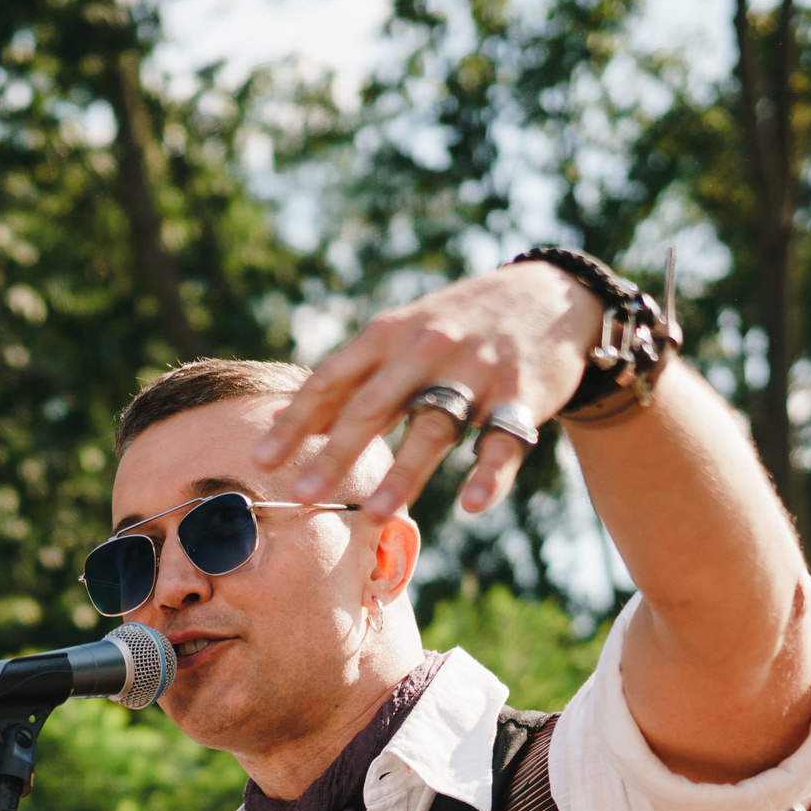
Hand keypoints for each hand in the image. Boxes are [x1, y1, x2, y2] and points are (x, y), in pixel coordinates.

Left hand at [255, 259, 603, 518]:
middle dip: (335, 453)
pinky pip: (503, 440)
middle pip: (374, 406)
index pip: (332, 379)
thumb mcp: (398, 336)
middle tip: (302, 497)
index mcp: (388, 336)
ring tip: (376, 514)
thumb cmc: (455, 328)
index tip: (260, 460)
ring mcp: (476, 371)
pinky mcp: (523, 394)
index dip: (296, 421)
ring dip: (404, 471)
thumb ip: (347, 379)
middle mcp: (427, 349)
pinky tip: (472, 506)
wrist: (549, 296)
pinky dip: (490, 474)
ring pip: (435, 424)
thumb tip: (282, 419)